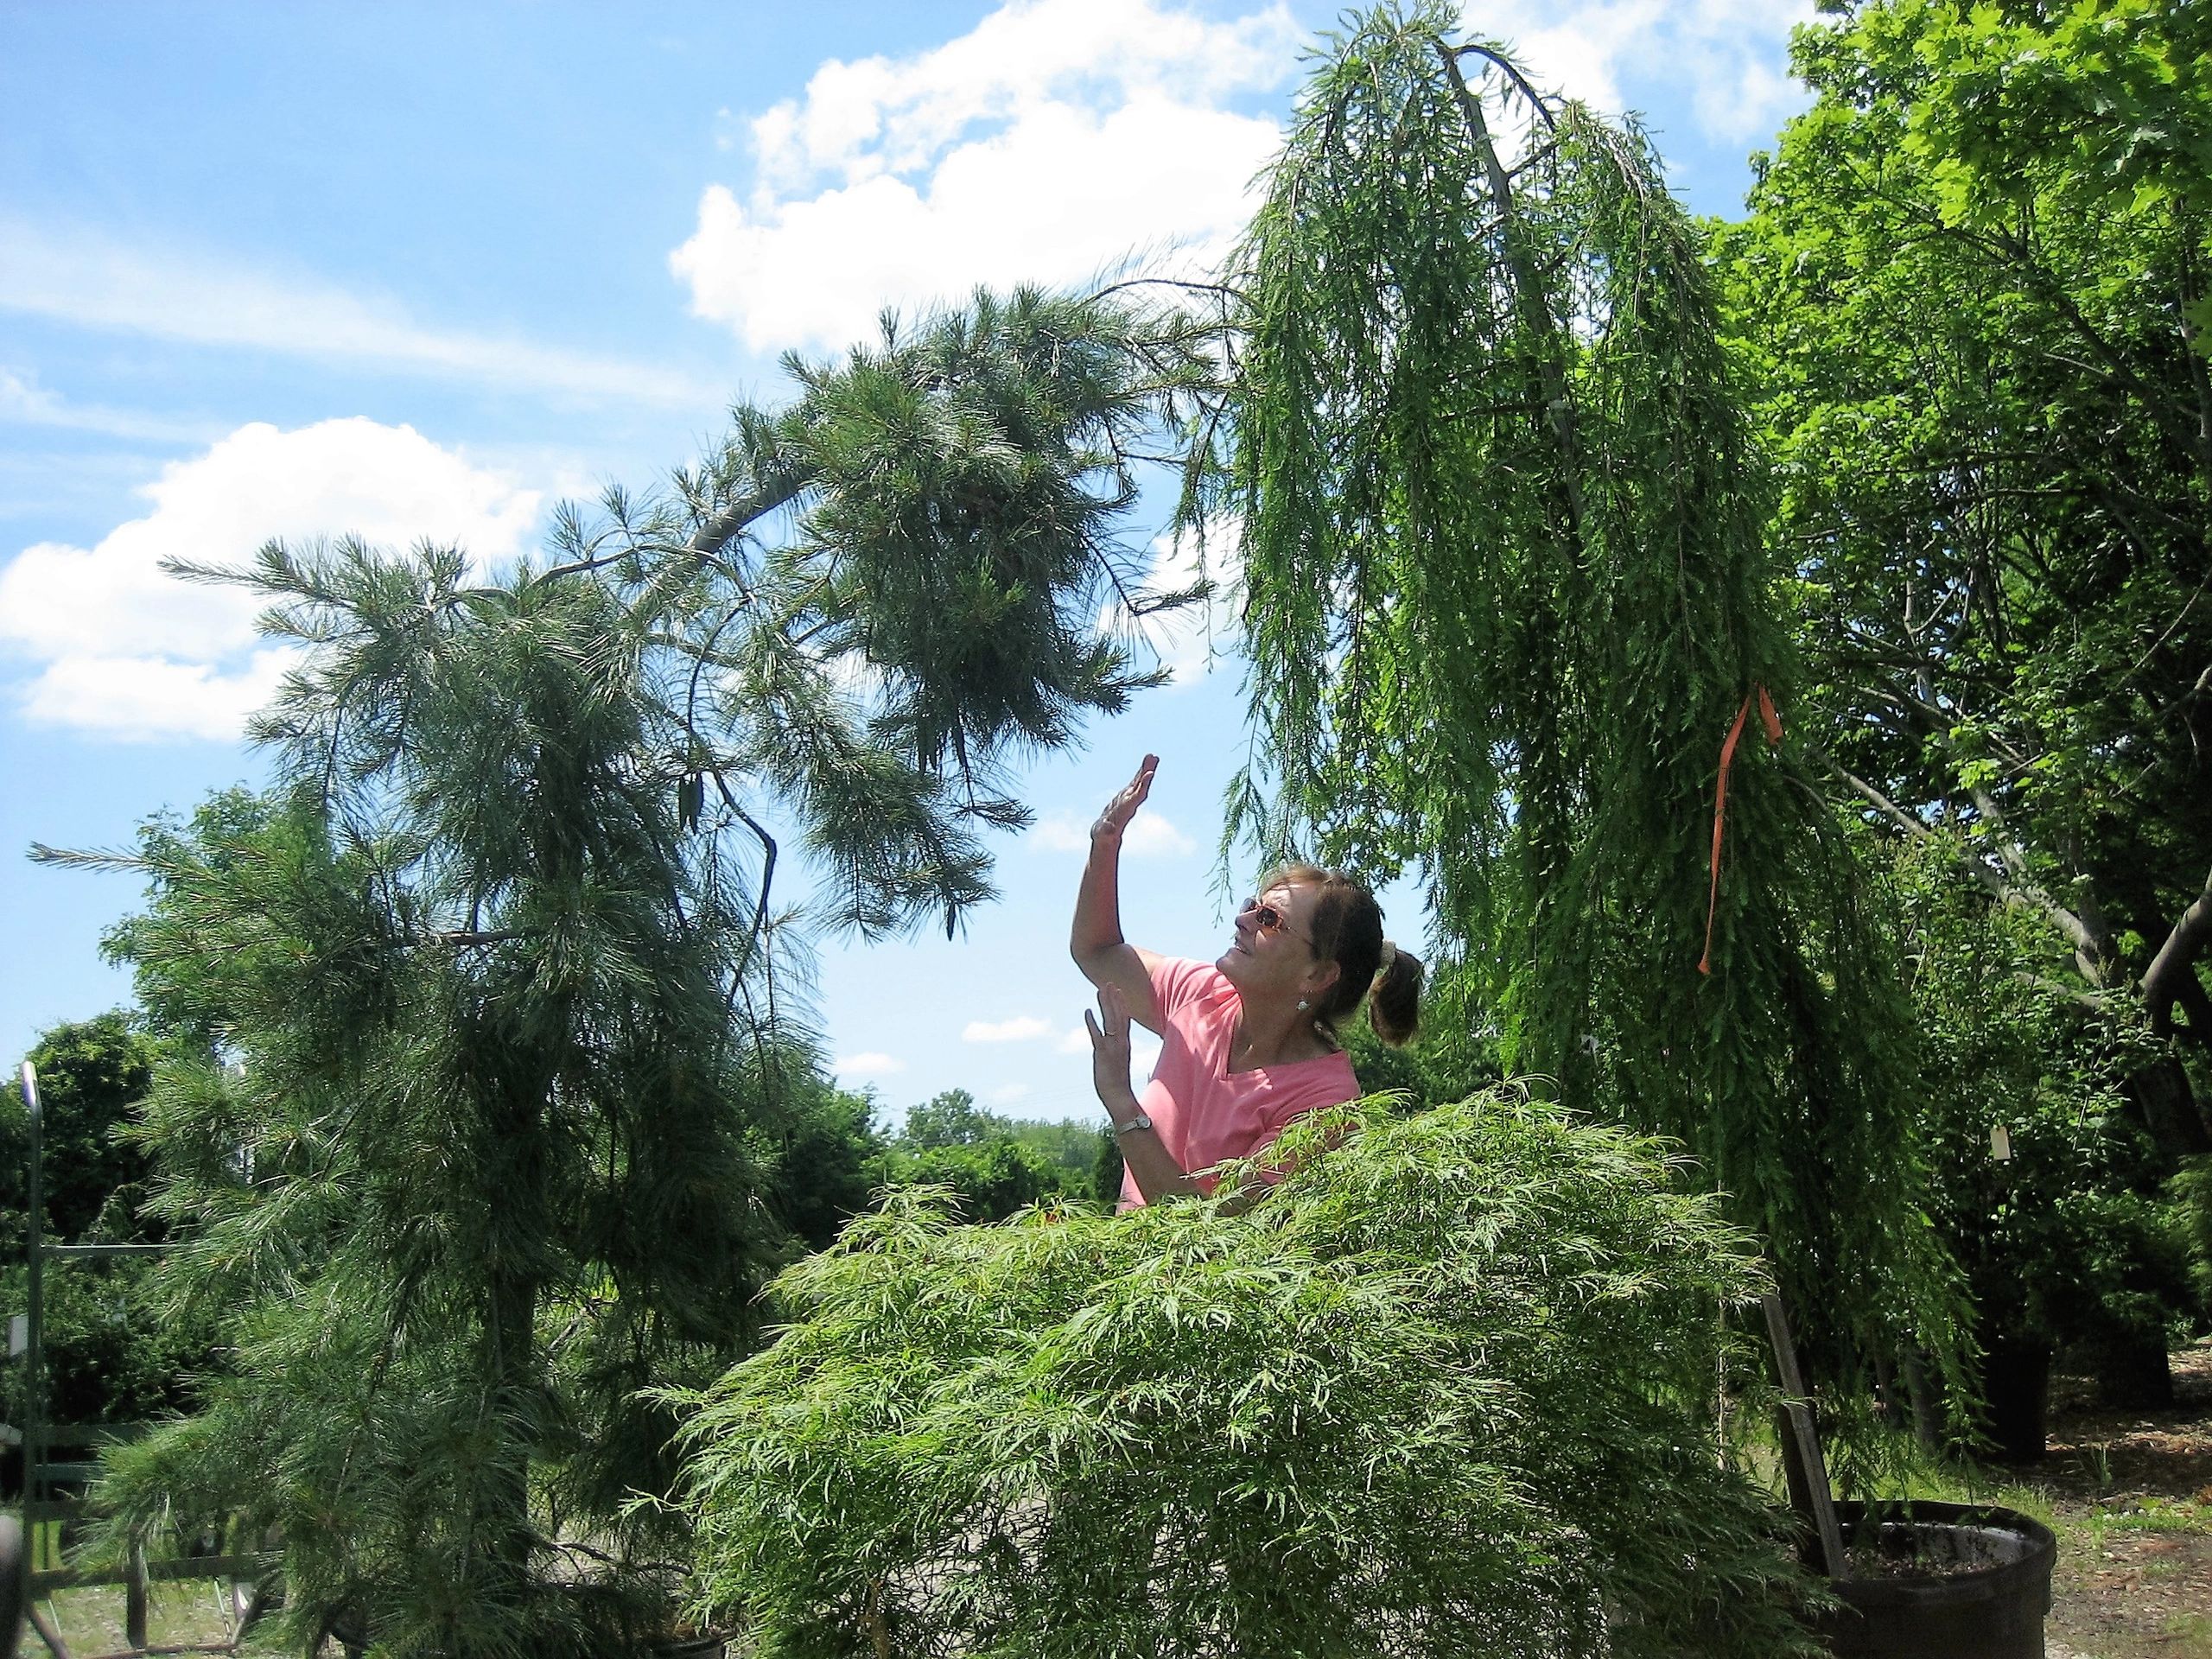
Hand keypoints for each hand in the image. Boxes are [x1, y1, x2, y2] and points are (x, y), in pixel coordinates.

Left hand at [1083, 984, 1138, 1112]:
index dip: (1121, 1005)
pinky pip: (1097, 1034)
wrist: (1119, 1098)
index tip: (1118, 992)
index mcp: (1125, 1044)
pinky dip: (1092, 1022)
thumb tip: (1115, 1053)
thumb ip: (1118, 1055)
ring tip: (1100, 990)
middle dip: (1113, 999)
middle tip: (1109, 983)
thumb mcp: (1119, 1065)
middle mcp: (1121, 1043)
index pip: (1124, 1020)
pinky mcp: (1102, 1054)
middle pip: (1118, 1015)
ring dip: (1105, 1004)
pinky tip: (1087, 1011)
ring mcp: (1112, 1047)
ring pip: (1110, 1020)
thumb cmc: (1119, 1086)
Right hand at [1092, 754, 1157, 843]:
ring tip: (1152, 756)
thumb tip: (1107, 828)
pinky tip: (1146, 764)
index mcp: (1126, 809)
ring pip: (1140, 782)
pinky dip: (1141, 773)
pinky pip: (1136, 782)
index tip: (1150, 773)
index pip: (1137, 795)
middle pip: (1141, 785)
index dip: (1144, 784)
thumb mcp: (1103, 834)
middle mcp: (1131, 802)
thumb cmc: (1104, 835)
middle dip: (1147, 772)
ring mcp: (1130, 798)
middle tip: (1154, 758)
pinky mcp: (1127, 796)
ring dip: (1146, 769)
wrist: (1106, 835)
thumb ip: (1106, 830)